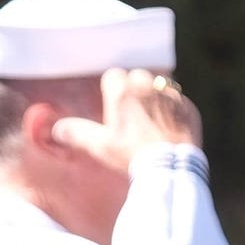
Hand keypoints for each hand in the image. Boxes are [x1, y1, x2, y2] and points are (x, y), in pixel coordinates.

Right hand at [49, 68, 201, 173]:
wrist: (170, 168)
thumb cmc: (131, 155)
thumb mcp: (99, 146)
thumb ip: (77, 133)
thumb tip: (56, 129)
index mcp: (123, 90)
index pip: (113, 76)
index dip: (111, 92)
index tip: (113, 109)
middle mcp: (147, 85)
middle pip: (136, 77)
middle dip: (133, 92)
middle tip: (130, 117)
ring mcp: (171, 95)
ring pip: (159, 87)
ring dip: (153, 98)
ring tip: (150, 123)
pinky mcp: (188, 108)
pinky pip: (178, 102)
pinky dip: (173, 112)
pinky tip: (168, 130)